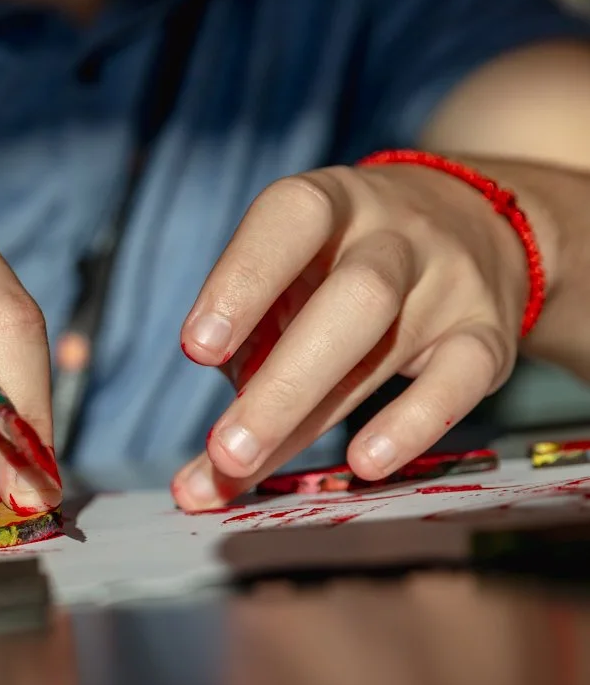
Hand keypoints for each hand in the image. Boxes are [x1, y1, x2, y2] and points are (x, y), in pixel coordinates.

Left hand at [172, 163, 528, 509]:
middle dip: (281, 382)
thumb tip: (200, 480)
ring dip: (308, 416)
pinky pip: (457, 381)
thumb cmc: (339, 268)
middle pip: (350, 298)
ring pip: (385, 340)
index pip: (289, 219)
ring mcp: (448, 281)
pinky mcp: (488, 335)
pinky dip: (410, 426)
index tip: (197, 349)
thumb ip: (242, 359)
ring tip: (245, 469)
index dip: (242, 281)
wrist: (475, 223)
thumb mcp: (290, 280)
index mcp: (330, 205)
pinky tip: (363, 463)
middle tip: (223, 450)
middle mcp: (394, 233)